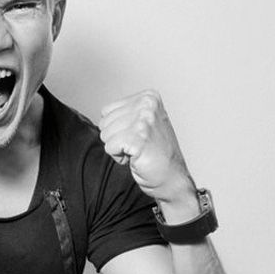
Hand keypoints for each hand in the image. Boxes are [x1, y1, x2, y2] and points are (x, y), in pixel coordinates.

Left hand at [98, 90, 195, 206]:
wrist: (172, 176)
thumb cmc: (155, 153)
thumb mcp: (143, 123)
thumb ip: (125, 114)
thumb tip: (102, 116)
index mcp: (148, 97)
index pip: (106, 111)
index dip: (117, 129)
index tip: (137, 136)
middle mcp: (147, 105)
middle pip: (104, 123)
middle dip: (116, 138)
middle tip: (137, 146)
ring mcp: (144, 120)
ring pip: (105, 135)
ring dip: (118, 148)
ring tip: (138, 151)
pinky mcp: (138, 138)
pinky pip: (110, 147)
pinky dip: (119, 158)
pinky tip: (136, 158)